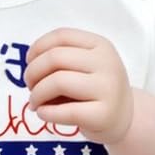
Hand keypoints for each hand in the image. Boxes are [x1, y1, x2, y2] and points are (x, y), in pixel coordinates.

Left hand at [23, 28, 133, 143]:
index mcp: (100, 45)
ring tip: (35, 103)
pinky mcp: (103, 115)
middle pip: (55, 57)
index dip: (37, 48)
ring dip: (37, 94)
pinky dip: (46, 113)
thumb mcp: (85, 66)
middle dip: (33, 72)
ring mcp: (108, 89)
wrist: (124, 118)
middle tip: (30, 86)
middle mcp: (107, 63)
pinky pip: (65, 111)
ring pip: (58, 81)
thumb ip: (61, 60)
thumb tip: (30, 67)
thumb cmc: (95, 90)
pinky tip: (43, 114)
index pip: (61, 36)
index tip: (29, 62)